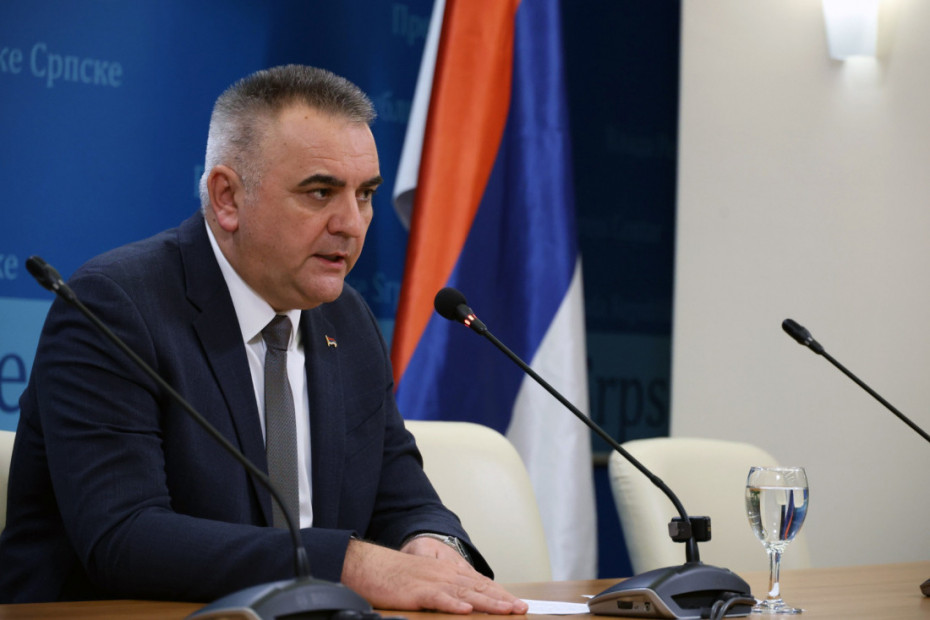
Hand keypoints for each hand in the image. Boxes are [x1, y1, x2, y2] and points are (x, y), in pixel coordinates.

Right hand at [341, 538, 527, 614]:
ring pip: (465, 593)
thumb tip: (463, 603)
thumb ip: (444, 589)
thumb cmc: (395, 575)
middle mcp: (444, 574)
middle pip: (478, 588)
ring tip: (506, 610)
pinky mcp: (418, 591)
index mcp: (447, 572)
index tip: (516, 603)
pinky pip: (439, 598)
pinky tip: (467, 611)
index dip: (499, 594)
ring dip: (487, 603)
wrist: (372, 565)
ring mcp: (432, 582)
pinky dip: (453, 605)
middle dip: (502, 599)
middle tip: (522, 608)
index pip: (479, 584)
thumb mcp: (425, 578)